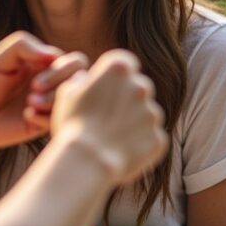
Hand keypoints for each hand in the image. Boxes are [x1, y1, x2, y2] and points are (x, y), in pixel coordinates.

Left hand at [0, 32, 85, 151]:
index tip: (35, 81)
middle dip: (61, 83)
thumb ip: (23, 46)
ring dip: (54, 101)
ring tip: (29, 105)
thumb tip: (53, 54)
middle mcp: (51, 82)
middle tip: (34, 91)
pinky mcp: (43, 125)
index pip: (73, 61)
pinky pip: (60, 121)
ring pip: (73, 100)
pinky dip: (47, 118)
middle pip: (81, 77)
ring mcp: (49, 104)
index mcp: (43, 64)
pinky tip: (26, 117)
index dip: (60, 69)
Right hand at [50, 50, 166, 183]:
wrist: (88, 161)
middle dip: (126, 98)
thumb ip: (81, 81)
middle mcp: (141, 87)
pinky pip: (151, 138)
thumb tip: (85, 79)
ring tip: (112, 137)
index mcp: (119, 69)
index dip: (114, 76)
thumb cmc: (73, 124)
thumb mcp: (67, 93)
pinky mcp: (158, 138)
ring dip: (134, 121)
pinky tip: (120, 152)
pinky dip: (140, 143)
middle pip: (139, 87)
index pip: (125, 63)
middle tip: (106, 117)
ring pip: (147, 113)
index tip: (104, 88)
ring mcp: (153, 114)